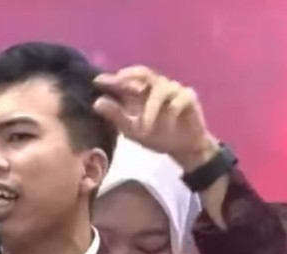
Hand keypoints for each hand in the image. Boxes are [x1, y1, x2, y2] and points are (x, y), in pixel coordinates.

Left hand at [93, 66, 218, 170]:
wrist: (184, 148)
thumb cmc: (159, 135)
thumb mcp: (132, 130)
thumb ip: (117, 116)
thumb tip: (97, 103)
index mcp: (142, 92)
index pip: (126, 80)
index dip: (112, 79)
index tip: (97, 81)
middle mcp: (157, 86)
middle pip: (144, 72)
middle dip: (130, 75)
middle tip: (119, 82)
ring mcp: (174, 90)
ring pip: (160, 90)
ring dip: (151, 109)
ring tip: (145, 129)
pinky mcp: (189, 97)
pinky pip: (178, 101)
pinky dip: (170, 114)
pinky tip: (167, 127)